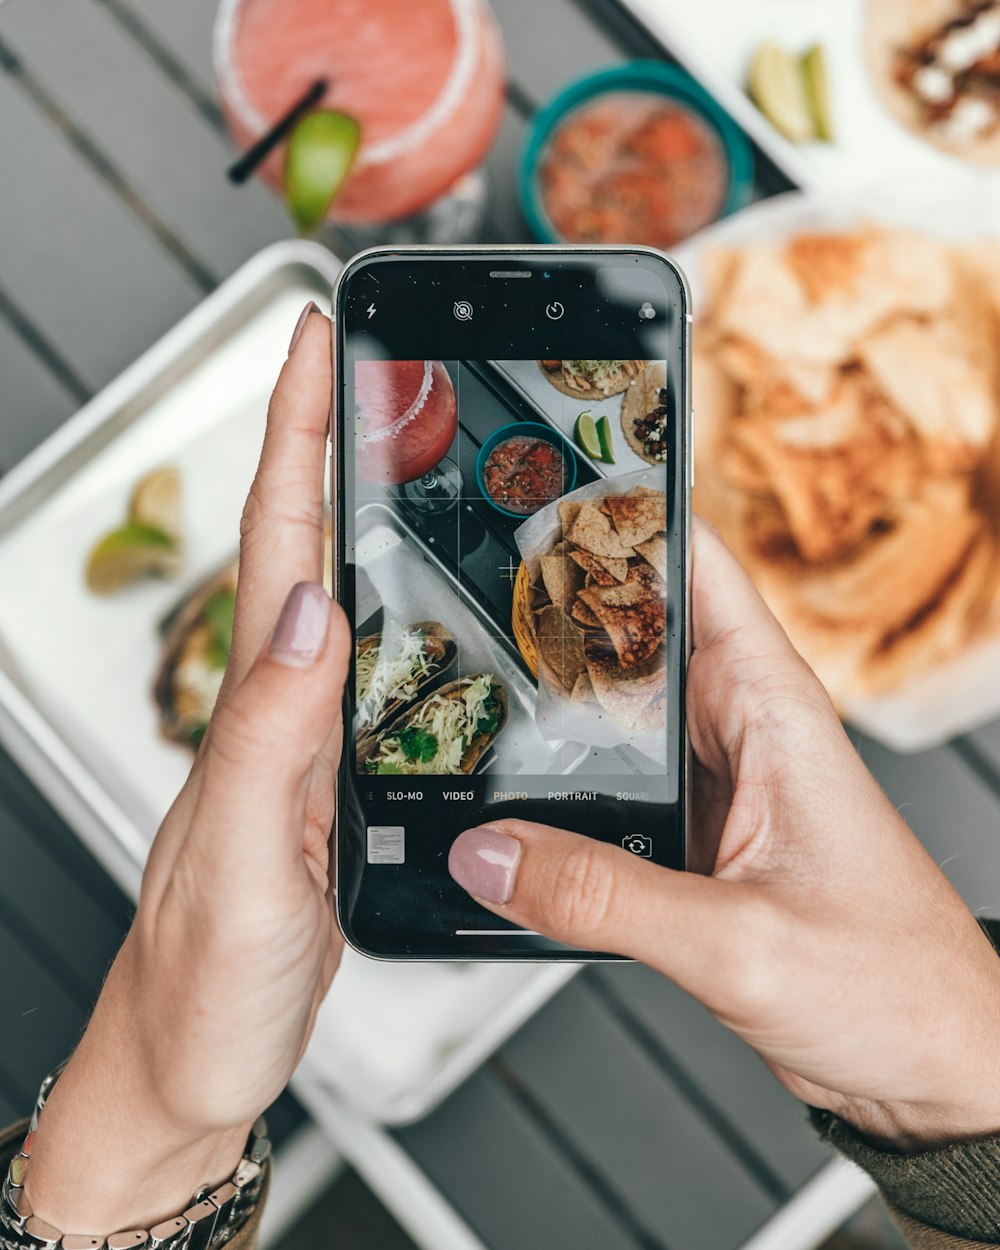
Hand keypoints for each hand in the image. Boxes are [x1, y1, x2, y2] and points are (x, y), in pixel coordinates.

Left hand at [26, 308, 349, 1233]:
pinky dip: (400, 613)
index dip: (296, 432)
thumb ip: (275, 738)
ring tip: (416, 449)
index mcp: (260, 707)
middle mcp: (280, 708)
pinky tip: (434, 606)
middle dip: (335, 440)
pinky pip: (372, 674)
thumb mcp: (247, 859)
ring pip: (346, 601)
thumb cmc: (199, 977)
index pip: (282, 542)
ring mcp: (307, 742)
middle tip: (378, 363)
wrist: (189, 1064)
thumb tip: (316, 611)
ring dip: (368, 514)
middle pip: (310, 547)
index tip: (320, 340)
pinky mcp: (335, 784)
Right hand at [449, 518, 999, 1151]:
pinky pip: (621, 780)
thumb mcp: (738, 943)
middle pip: (641, 631)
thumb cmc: (897, 990)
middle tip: (467, 593)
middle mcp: (749, 729)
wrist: (937, 1071)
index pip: (698, 567)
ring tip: (472, 684)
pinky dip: (570, 774)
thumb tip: (490, 855)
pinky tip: (518, 786)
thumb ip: (602, 897)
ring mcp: (722, 782)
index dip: (626, 514)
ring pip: (624, 709)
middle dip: (561, 605)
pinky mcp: (703, 835)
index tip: (545, 489)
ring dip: (560, 698)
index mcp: (777, 709)